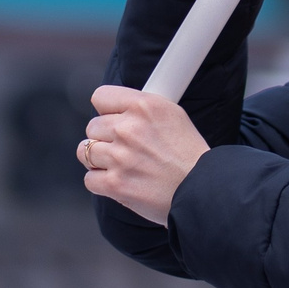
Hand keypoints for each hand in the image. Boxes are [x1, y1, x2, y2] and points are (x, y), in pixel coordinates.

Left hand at [80, 85, 210, 225]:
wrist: (202, 190)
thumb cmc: (190, 155)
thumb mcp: (173, 116)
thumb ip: (142, 109)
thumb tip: (119, 107)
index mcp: (144, 106)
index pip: (101, 97)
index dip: (107, 110)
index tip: (113, 119)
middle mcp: (129, 128)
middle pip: (92, 126)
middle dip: (105, 137)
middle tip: (124, 148)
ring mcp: (120, 157)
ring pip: (85, 151)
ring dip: (99, 159)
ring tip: (120, 165)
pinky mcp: (115, 184)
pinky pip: (90, 179)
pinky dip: (102, 182)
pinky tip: (120, 181)